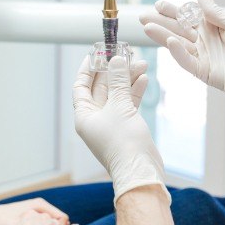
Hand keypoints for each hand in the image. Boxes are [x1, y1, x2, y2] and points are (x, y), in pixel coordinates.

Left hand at [73, 55, 169, 205]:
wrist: (141, 171)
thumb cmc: (124, 142)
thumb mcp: (119, 106)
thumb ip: (118, 81)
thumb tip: (116, 60)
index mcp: (84, 115)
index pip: (81, 86)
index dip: (88, 68)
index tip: (96, 53)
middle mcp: (95, 118)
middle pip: (101, 88)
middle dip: (113, 71)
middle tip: (124, 54)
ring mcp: (111, 123)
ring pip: (117, 94)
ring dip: (127, 79)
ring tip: (140, 63)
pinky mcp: (126, 127)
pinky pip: (127, 104)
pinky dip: (134, 91)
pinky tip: (143, 78)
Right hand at [139, 0, 224, 118]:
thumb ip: (213, 11)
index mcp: (210, 27)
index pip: (186, 17)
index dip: (172, 11)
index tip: (158, 4)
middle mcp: (202, 41)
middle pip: (176, 30)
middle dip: (159, 22)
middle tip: (142, 16)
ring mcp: (202, 56)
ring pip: (177, 44)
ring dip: (163, 36)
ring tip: (147, 27)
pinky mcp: (204, 71)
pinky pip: (188, 61)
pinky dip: (178, 52)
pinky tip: (171, 42)